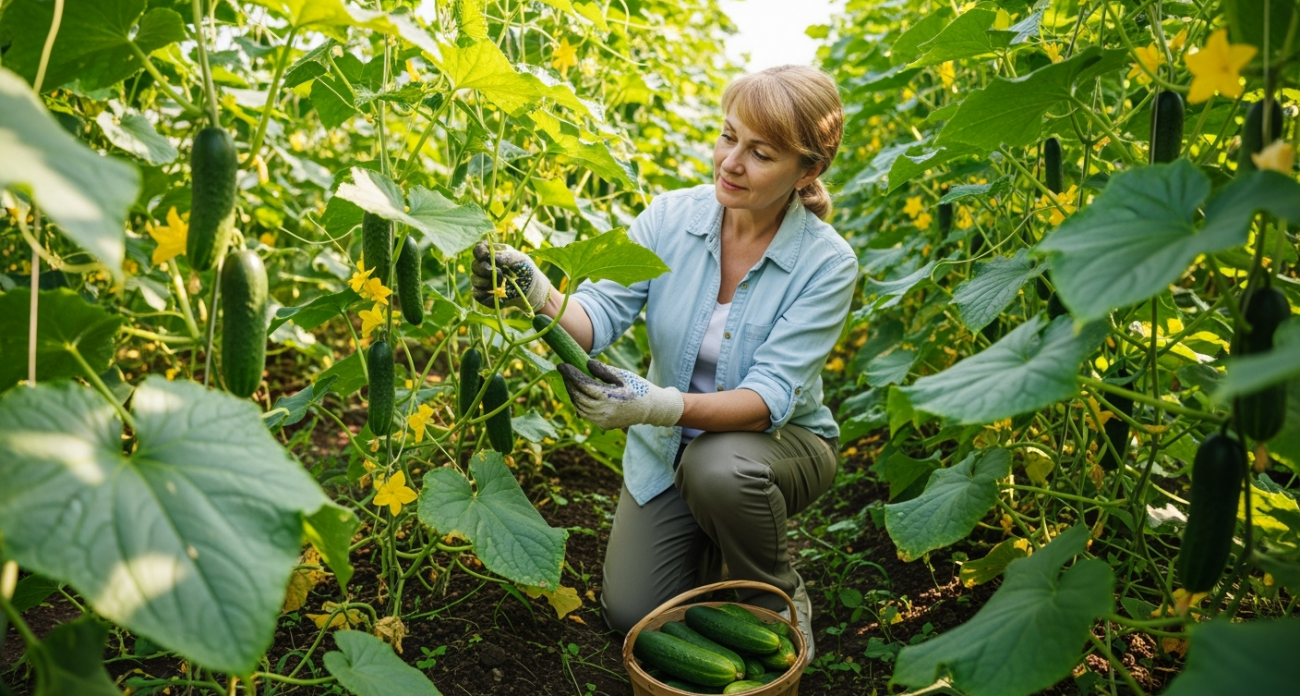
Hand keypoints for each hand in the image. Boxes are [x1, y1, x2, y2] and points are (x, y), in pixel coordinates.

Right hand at [470, 241, 552, 311]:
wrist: (532, 290)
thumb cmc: (526, 270)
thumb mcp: (519, 259)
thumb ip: (505, 256)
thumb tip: (491, 257)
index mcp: (492, 254)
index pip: (478, 250)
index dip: (479, 252)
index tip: (486, 256)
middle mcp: (485, 266)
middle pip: (474, 265)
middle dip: (484, 269)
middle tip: (500, 273)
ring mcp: (483, 281)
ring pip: (475, 280)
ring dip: (487, 282)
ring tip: (502, 284)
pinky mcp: (484, 295)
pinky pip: (477, 294)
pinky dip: (487, 295)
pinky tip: (499, 295)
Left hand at [558, 360, 683, 429]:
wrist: (651, 409)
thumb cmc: (638, 388)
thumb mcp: (623, 375)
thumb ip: (604, 370)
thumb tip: (587, 363)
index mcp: (609, 397)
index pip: (583, 385)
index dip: (571, 374)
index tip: (561, 365)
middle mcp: (604, 412)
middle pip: (578, 397)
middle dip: (569, 383)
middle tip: (564, 371)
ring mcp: (603, 421)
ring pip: (579, 407)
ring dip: (572, 394)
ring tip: (570, 381)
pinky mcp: (604, 425)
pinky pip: (586, 414)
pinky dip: (580, 404)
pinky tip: (579, 394)